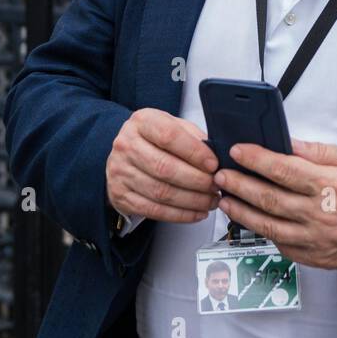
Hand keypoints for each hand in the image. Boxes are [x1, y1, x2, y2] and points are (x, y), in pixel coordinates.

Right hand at [106, 108, 219, 223]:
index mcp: (142, 122)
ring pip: (161, 192)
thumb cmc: (155, 139)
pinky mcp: (120, 195)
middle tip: (215, 185)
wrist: (125, 153)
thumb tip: (216, 156)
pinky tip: (196, 212)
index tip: (213, 164)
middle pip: (165, 168)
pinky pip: (153, 210)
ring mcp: (120, 171)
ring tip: (211, 200)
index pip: (169, 136)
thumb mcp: (174, 126)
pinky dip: (180, 215)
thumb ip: (193, 137)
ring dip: (192, 200)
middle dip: (197, 180)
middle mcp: (126, 145)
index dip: (195, 152)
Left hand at [215, 138, 336, 271]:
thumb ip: (318, 152)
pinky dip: (259, 230)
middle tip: (220, 174)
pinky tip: (247, 218)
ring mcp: (312, 238)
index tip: (237, 150)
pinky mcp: (310, 255)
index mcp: (329, 185)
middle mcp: (318, 213)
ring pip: (267, 225)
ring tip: (224, 197)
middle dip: (239, 184)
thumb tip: (287, 142)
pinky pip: (278, 243)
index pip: (283, 169)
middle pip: (268, 198)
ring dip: (241, 210)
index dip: (256, 159)